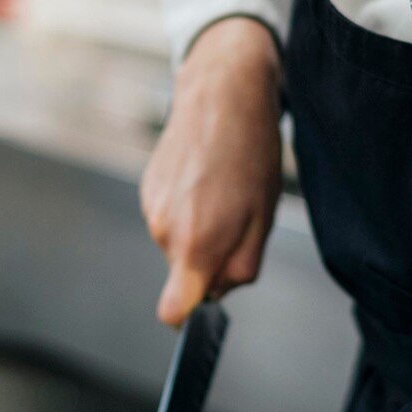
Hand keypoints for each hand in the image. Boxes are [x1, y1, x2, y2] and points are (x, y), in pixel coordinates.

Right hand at [141, 17, 282, 326]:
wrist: (221, 95)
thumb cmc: (250, 153)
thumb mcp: (264, 219)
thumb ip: (240, 268)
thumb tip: (217, 291)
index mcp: (196, 244)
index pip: (173, 310)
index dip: (188, 317)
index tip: (203, 306)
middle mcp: (164, 230)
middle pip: (184, 273)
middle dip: (210, 259)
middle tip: (237, 219)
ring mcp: (151, 208)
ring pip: (179, 243)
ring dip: (201, 229)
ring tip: (223, 191)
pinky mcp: (147, 188)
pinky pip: (171, 217)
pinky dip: (189, 207)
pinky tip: (206, 177)